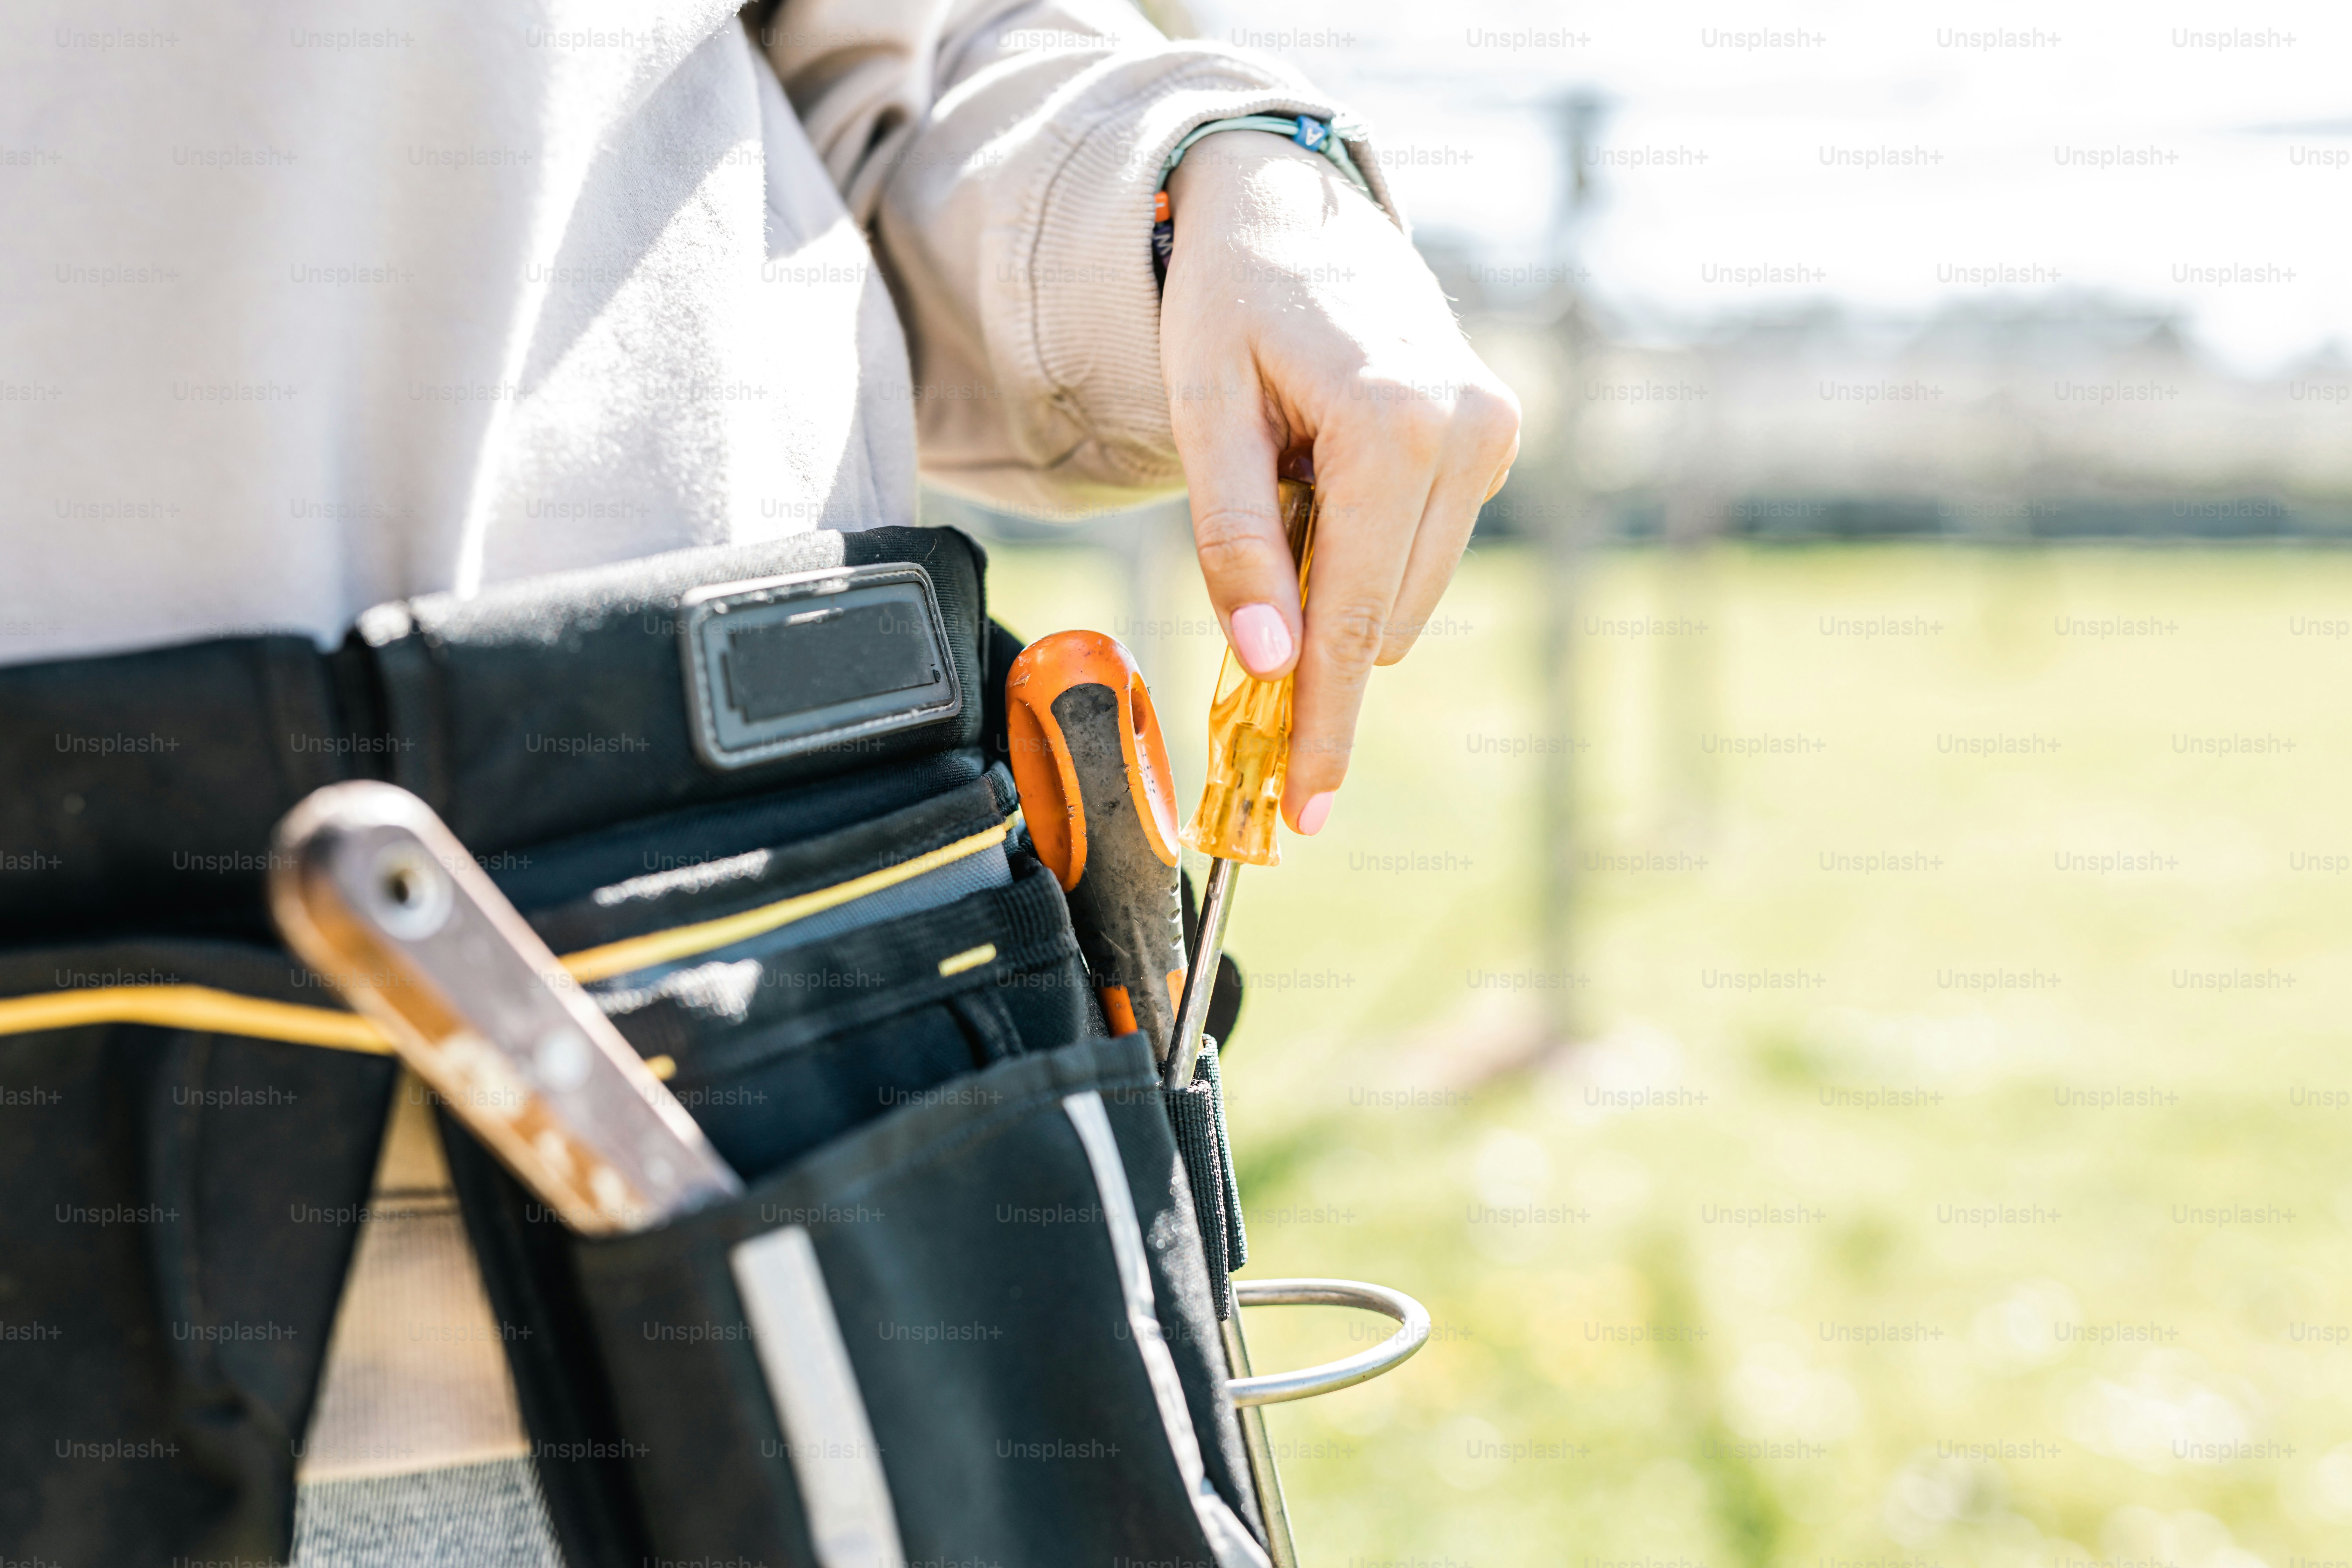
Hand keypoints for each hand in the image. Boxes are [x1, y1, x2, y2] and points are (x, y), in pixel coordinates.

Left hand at [1160, 134, 1519, 834]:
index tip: (1302, 812)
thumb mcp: (1203, 412)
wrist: (1290, 206)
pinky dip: (1365, 545)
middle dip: (1313, 642)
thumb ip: (1235, 542)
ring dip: (1338, 582)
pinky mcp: (1495, 436)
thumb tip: (1268, 662)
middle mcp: (1466, 433)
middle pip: (1382, 619)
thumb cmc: (1230, 302)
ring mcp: (1491, 434)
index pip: (1354, 623)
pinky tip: (1326, 476)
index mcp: (1394, 427)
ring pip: (1406, 593)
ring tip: (1287, 487)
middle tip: (1242, 605)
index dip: (1323, 726)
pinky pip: (1421, 547)